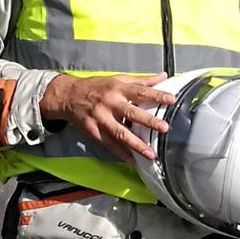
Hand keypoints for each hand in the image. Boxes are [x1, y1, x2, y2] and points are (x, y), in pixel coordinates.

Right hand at [41, 73, 173, 161]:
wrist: (68, 96)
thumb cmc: (96, 87)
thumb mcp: (117, 79)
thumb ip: (141, 80)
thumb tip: (163, 77)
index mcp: (117, 88)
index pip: (140, 91)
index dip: (156, 95)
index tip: (171, 100)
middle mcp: (109, 103)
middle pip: (131, 113)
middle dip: (148, 121)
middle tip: (164, 128)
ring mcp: (100, 118)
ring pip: (120, 133)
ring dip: (136, 145)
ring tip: (151, 154)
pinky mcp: (92, 131)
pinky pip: (108, 144)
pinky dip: (120, 154)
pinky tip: (132, 161)